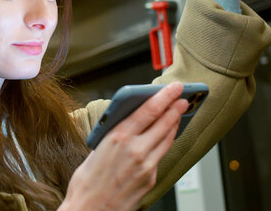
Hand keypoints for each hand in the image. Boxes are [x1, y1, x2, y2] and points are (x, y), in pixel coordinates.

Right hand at [60, 83, 188, 210]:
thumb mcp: (96, 149)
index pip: (148, 110)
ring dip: (174, 123)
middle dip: (175, 107)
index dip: (164, 96)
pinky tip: (166, 136)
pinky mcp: (150, 179)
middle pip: (163, 122)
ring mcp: (146, 166)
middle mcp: (135, 150)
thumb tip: (127, 122)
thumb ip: (114, 134)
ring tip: (178, 113)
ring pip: (166, 138)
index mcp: (118, 138)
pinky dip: (165, 142)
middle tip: (183, 97)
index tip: (173, 88)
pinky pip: (161, 155)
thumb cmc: (86, 183)